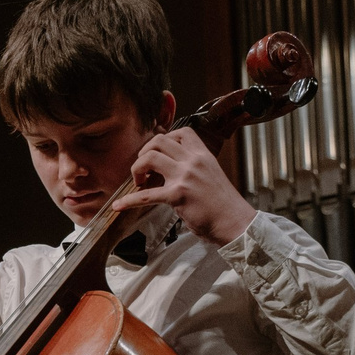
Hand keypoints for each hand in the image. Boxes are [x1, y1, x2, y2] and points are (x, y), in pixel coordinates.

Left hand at [105, 127, 255, 245]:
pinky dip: (129, 200)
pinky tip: (119, 206)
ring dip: (137, 168)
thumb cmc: (223, 204)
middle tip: (143, 168)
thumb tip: (173, 169)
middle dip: (144, 151)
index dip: (164, 139)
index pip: (181, 132)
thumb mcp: (211, 175)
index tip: (158, 153)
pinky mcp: (178, 195)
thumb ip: (194, 168)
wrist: (235, 222)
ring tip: (138, 181)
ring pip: (150, 157)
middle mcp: (194, 161)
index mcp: (203, 155)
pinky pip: (146, 195)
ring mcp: (185, 176)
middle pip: (160, 141)